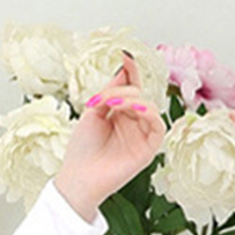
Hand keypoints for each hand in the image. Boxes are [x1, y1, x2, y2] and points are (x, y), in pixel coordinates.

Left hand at [55, 54, 166, 220]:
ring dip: (132, 100)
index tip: (126, 55)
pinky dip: (148, 113)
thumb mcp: (91, 115)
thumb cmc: (81, 151)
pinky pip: (157, 125)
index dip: (130, 72)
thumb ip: (108, 93)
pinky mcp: (148, 148)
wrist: (77, 178)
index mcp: (118, 114)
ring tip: (113, 104)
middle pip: (138, 94)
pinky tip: (133, 109)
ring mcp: (141, 135)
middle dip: (122, 91)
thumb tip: (123, 69)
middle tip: (105, 98)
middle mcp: (132, 122)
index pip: (130, 88)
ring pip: (148, 106)